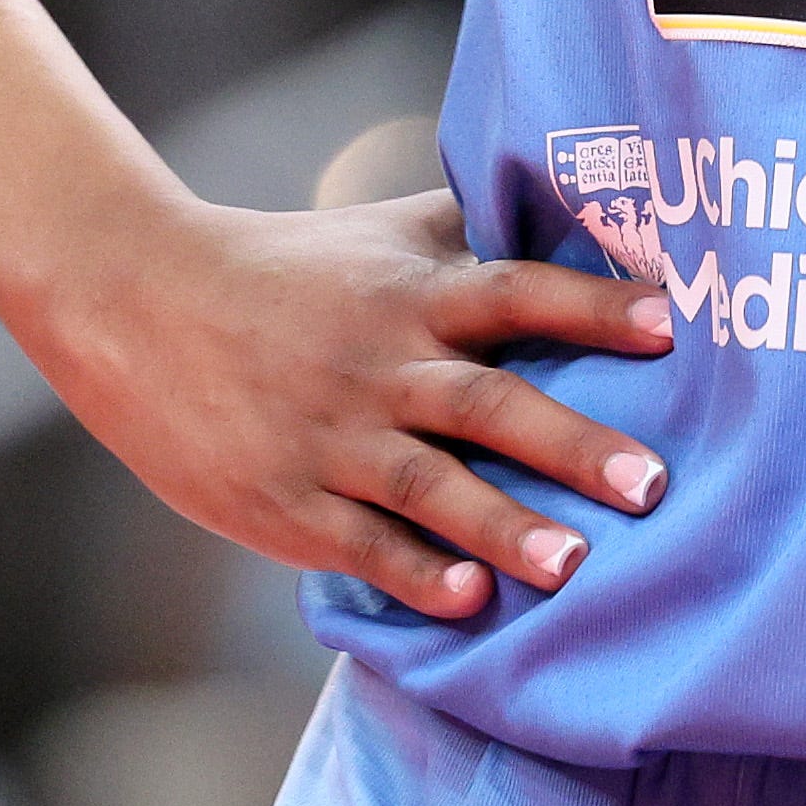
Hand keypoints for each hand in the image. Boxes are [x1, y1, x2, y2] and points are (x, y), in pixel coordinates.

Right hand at [51, 189, 672, 619]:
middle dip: (572, 444)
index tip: (670, 323)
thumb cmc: (284, 269)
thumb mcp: (376, 233)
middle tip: (653, 484)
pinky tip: (466, 602)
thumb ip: (468, 229)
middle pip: (487, 401)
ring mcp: (330, 435)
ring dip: (504, 525)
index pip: (515, 292)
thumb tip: (575, 202)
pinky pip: (356, 541)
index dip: (591, 306)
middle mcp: (379, 361)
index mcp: (410, 293)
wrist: (135, 302)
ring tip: (576, 565)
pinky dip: (412, 571)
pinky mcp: (283, 498)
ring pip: (427, 484)